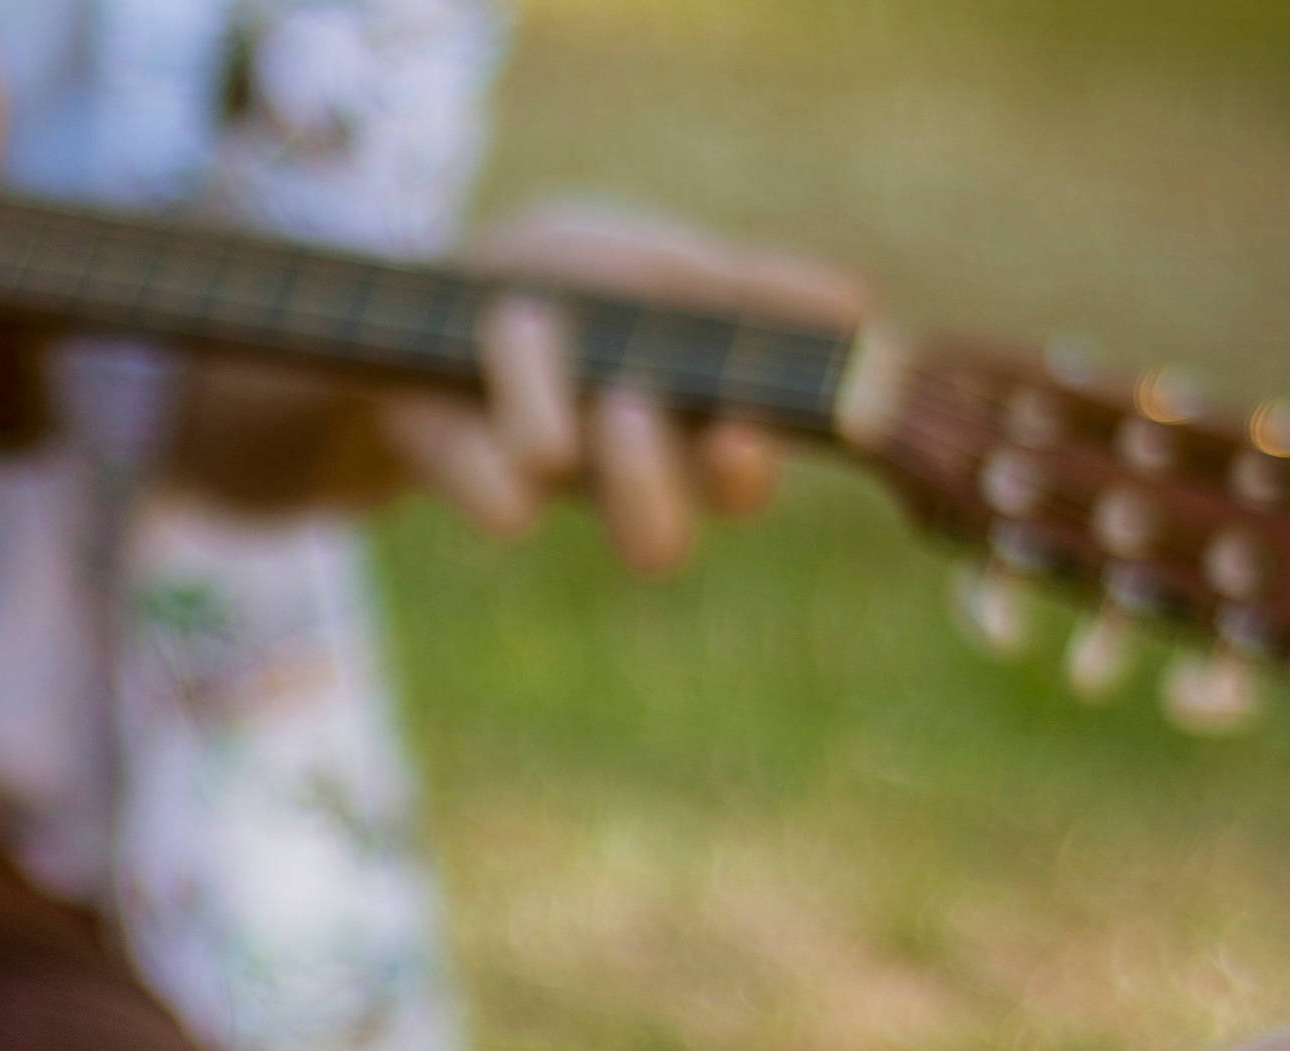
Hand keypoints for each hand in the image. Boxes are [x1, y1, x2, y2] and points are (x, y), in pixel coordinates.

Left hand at [380, 200, 866, 568]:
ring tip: (544, 343)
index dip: (746, 470)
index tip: (740, 429)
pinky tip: (498, 327)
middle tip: (627, 404)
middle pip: (662, 546)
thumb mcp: (659, 265)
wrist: (428, 291)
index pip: (741, 485)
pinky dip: (504, 396)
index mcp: (686, 428)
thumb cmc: (564, 279)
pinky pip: (504, 498)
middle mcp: (622, 479)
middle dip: (648, 482)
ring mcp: (549, 494)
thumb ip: (749, 293)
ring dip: (575, 447)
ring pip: (558, 522)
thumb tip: (862, 307)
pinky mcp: (478, 489)